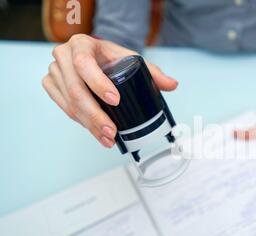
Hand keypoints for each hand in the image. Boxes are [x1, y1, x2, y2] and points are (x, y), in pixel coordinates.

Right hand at [42, 34, 177, 147]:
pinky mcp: (51, 86)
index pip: (85, 65)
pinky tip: (96, 133)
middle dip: (95, 116)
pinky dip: (82, 123)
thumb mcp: (130, 58)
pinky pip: (65, 109)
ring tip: (108, 138)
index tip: (115, 101)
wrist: (92, 55)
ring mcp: (55, 72)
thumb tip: (172, 85)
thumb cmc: (109, 56)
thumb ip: (152, 72)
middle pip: (76, 91)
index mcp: (82, 45)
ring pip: (70, 104)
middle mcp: (63, 56)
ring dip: (90, 125)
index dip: (98, 84)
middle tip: (113, 132)